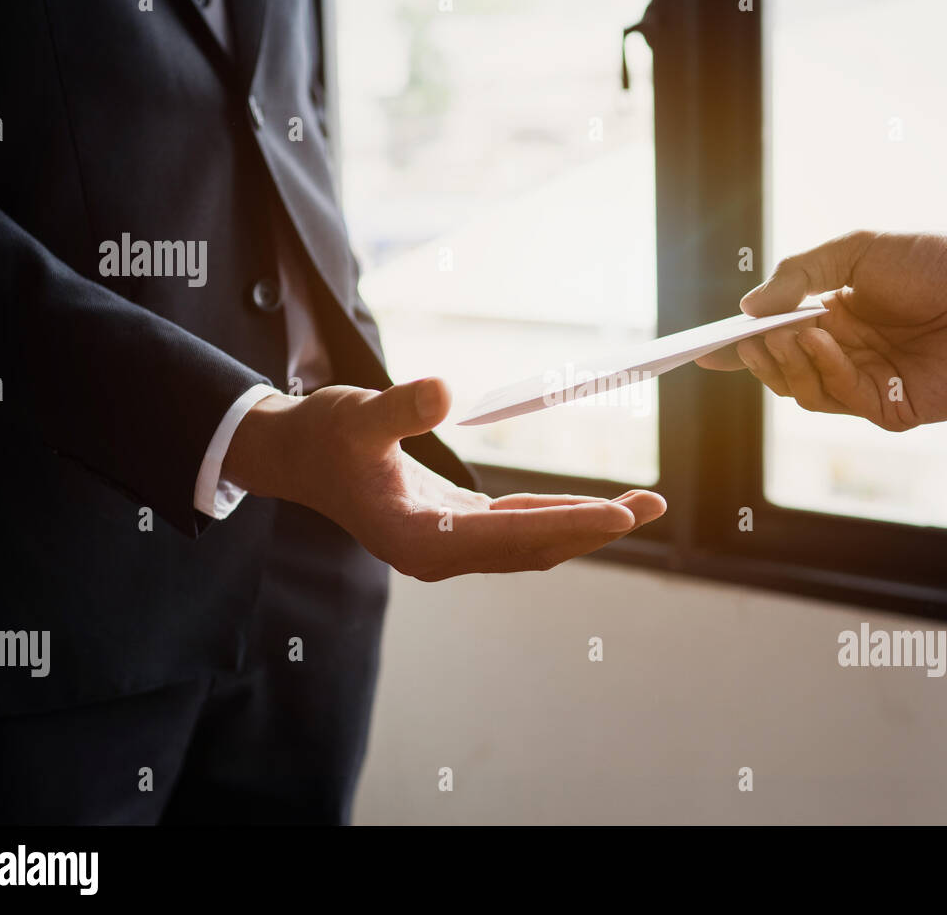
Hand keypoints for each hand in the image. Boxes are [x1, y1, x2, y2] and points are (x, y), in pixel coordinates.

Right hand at [222, 379, 665, 580]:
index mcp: (418, 539)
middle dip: (594, 528)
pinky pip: (517, 529)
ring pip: (530, 541)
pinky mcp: (453, 529)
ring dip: (584, 525)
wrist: (294, 456)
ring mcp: (448, 546)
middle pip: (533, 547)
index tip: (619, 515)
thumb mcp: (356, 415)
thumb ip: (398, 408)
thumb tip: (442, 391)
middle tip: (651, 506)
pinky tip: (590, 506)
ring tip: (640, 505)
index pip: (510, 536)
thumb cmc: (322, 435)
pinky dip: (555, 516)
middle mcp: (438, 555)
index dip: (567, 523)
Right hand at [696, 230, 946, 430]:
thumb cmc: (939, 264)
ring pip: (802, 391)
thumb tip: (748, 308)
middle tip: (750, 338)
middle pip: (781, 371)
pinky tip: (824, 341)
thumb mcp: (859, 249)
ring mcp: (867, 383)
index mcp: (835, 317)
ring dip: (788, 363)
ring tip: (789, 334)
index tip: (705, 351)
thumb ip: (801, 274)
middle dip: (759, 356)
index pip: (776, 339)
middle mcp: (846, 354)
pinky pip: (840, 399)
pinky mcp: (891, 407)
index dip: (739, 348)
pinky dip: (824, 371)